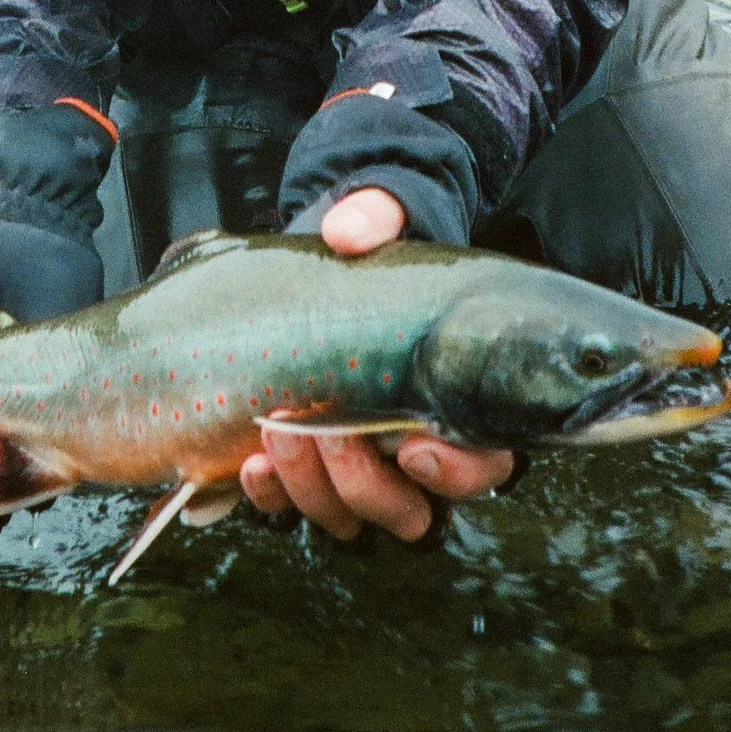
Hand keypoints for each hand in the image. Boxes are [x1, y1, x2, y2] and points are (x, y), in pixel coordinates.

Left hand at [239, 188, 514, 540]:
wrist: (314, 260)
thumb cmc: (368, 245)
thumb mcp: (379, 215)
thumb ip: (374, 214)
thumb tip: (348, 231)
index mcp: (454, 397)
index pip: (483, 464)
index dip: (455, 471)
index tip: (412, 448)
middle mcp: (410, 447)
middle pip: (410, 509)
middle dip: (364, 481)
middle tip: (329, 432)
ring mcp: (357, 464)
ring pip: (351, 517)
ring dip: (313, 489)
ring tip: (278, 432)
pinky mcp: (304, 464)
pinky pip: (291, 509)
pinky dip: (271, 495)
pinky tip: (247, 463)